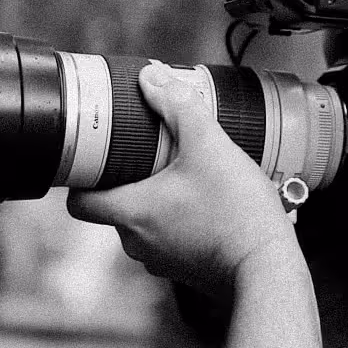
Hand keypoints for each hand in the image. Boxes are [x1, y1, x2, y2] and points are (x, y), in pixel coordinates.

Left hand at [66, 62, 296, 297]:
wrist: (270, 266)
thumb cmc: (237, 213)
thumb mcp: (208, 145)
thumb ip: (178, 106)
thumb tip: (152, 78)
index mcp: (131, 213)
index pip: (78, 202)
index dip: (81, 178)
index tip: (96, 157)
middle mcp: (138, 243)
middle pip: (114, 206)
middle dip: (130, 179)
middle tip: (150, 154)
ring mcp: (162, 260)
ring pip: (145, 223)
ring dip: (158, 199)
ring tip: (185, 174)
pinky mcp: (187, 269)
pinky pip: (171, 237)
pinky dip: (181, 218)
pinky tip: (207, 200)